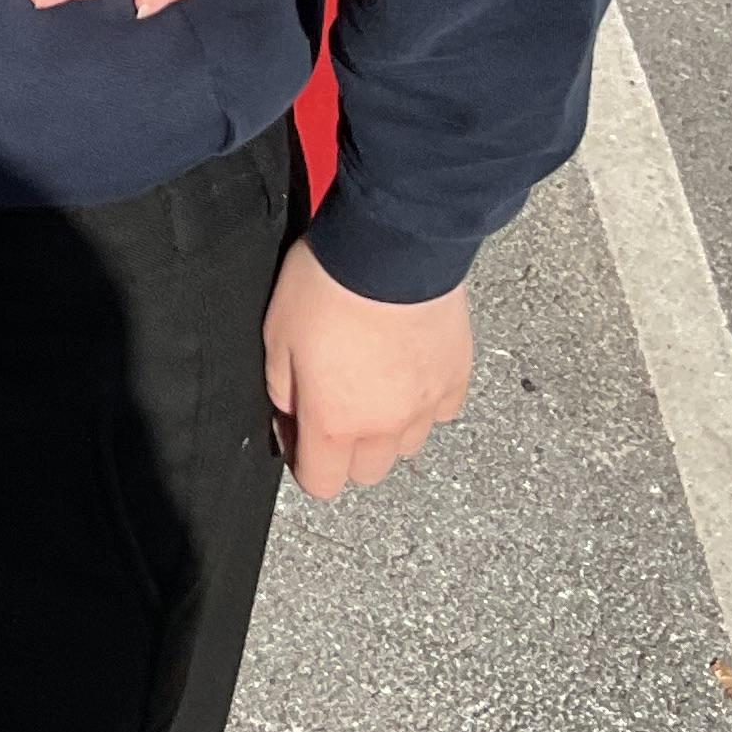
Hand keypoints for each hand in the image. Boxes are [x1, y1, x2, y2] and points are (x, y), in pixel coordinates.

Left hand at [262, 242, 471, 500]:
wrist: (390, 249)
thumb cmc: (328, 285)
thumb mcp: (276, 336)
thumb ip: (282, 388)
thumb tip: (290, 412)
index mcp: (333, 422)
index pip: (321, 483)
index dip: (305, 461)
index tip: (299, 431)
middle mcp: (384, 426)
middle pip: (367, 472)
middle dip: (346, 449)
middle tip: (335, 404)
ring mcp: (425, 405)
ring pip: (406, 446)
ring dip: (388, 428)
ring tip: (374, 381)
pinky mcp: (456, 379)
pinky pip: (440, 411)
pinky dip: (424, 401)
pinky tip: (408, 368)